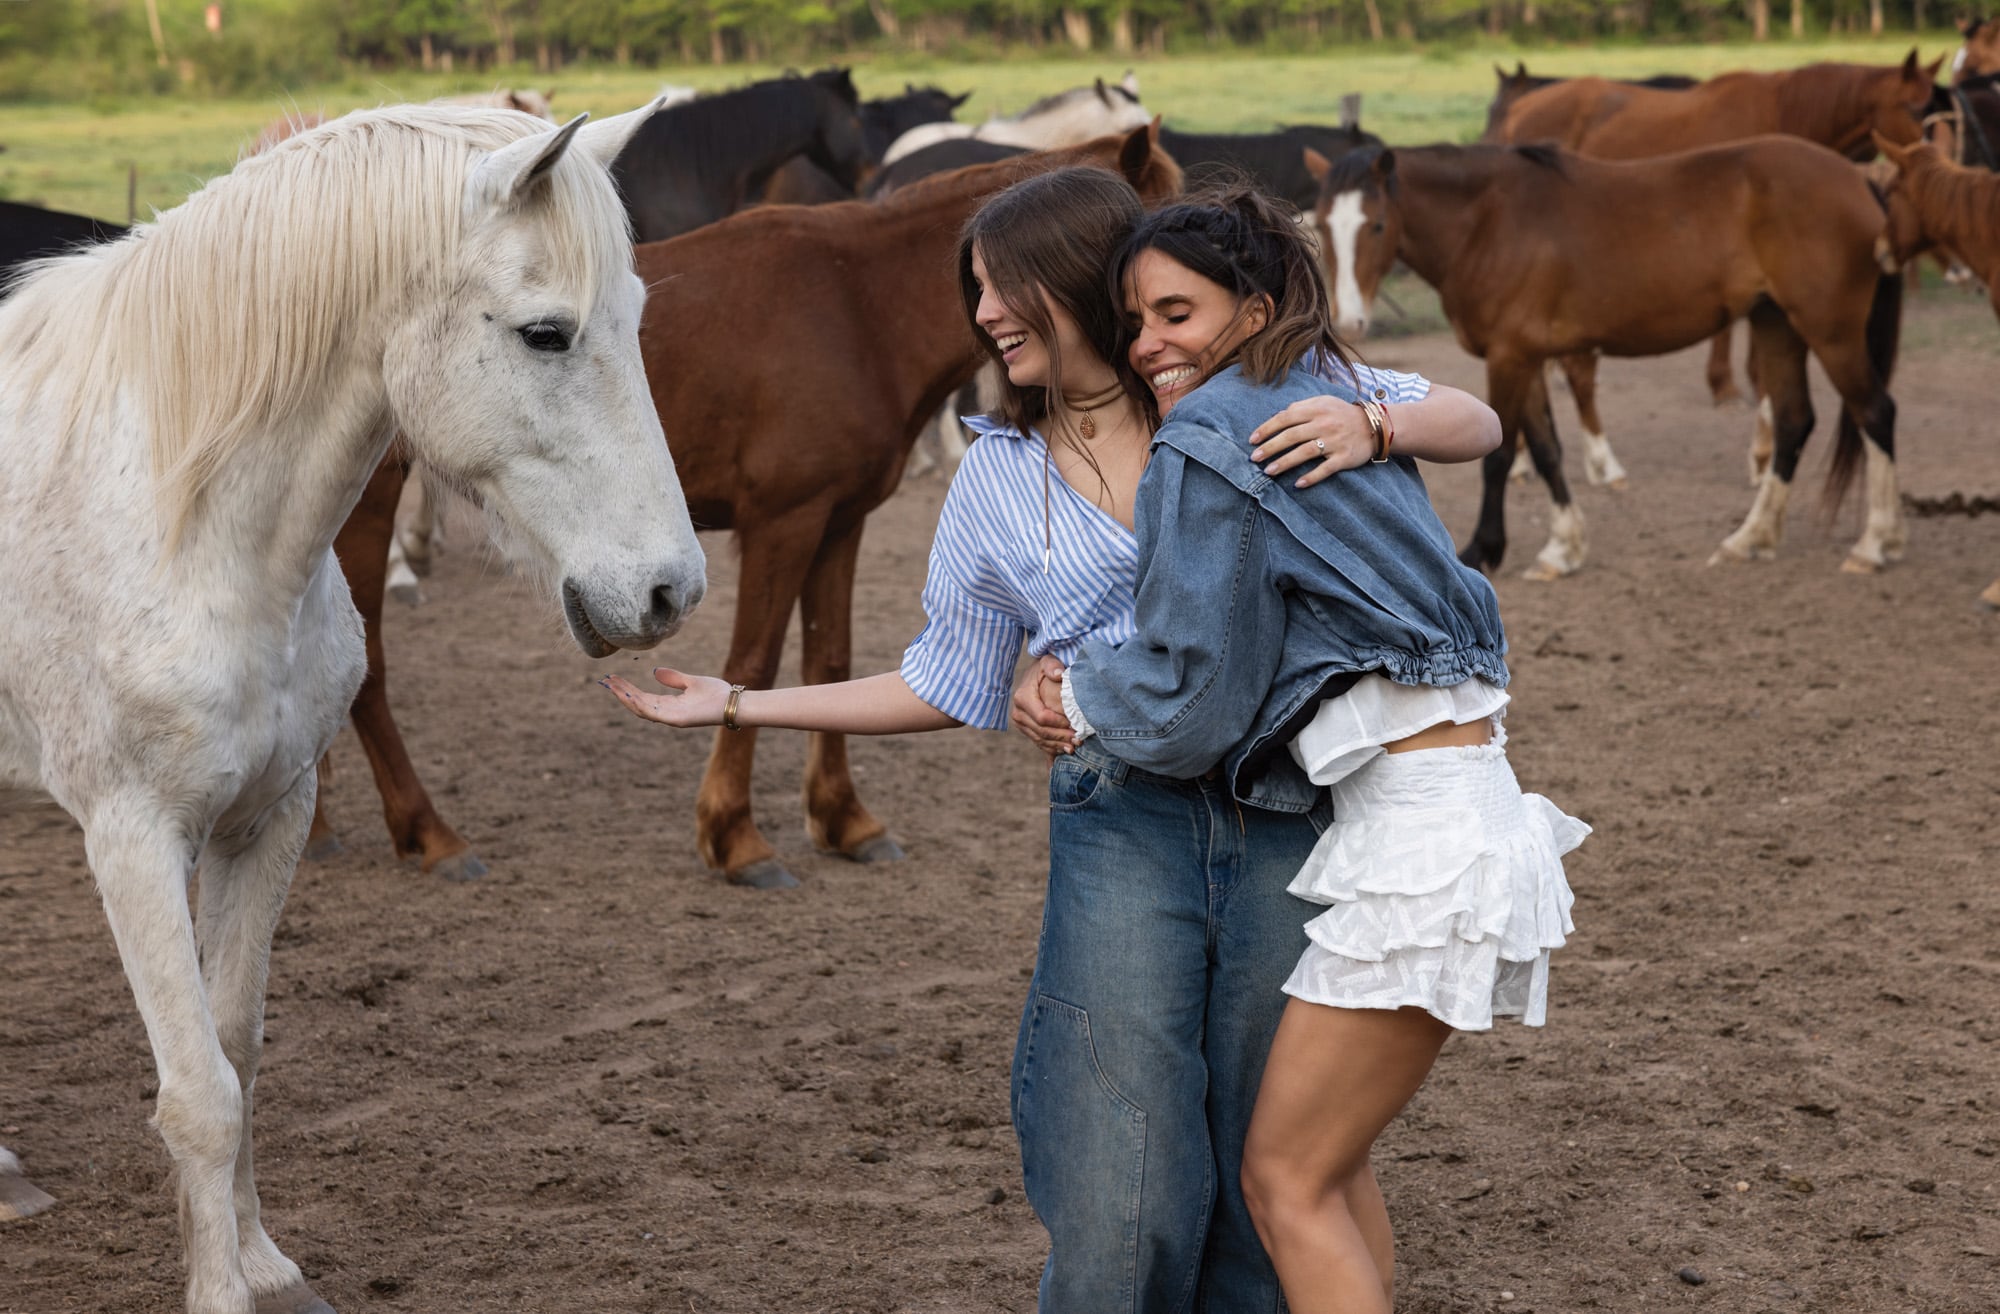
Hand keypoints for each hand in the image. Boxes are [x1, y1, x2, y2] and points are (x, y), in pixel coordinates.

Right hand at [601, 668, 732, 726]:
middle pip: (638, 703)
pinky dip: (639, 704)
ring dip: (625, 697)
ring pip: (642, 709)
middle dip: (621, 692)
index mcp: (670, 704)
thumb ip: (674, 678)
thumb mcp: (692, 681)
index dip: (627, 688)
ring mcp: (671, 717)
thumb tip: (655, 671)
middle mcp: (668, 712)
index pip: (643, 697)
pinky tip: (628, 694)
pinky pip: (653, 712)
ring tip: (612, 686)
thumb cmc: (717, 693)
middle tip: (605, 681)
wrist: (733, 702)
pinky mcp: (677, 719)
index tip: (614, 678)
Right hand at [1010, 655, 1075, 762]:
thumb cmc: (1044, 668)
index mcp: (1022, 697)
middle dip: (1061, 737)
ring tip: (1074, 748)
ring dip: (1057, 746)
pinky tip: (1062, 755)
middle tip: (1079, 740)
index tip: (1075, 725)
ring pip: (1040, 740)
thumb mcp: (1047, 661)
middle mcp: (1018, 713)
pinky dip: (1051, 751)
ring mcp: (1021, 723)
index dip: (1059, 724)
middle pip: (1041, 732)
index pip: (1042, 717)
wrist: (1034, 675)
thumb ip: (1053, 666)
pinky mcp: (1026, 730)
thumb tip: (1059, 674)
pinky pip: (1038, 743)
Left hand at [1248, 396, 1379, 487]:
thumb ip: (1302, 406)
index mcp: (1316, 409)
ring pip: (1305, 453)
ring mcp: (1334, 442)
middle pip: (1291, 436)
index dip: (1267, 429)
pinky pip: (1325, 469)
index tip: (1252, 440)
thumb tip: (1281, 414)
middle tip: (1254, 458)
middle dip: (1270, 447)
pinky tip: (1298, 484)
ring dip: (1285, 463)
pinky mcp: (1344, 458)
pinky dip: (1311, 477)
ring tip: (1268, 471)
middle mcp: (1324, 424)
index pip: (1285, 418)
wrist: (1375, 426)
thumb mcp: (1324, 402)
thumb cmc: (1342, 414)